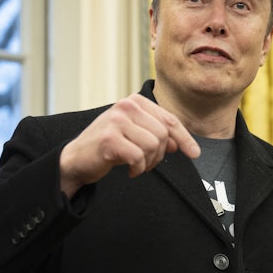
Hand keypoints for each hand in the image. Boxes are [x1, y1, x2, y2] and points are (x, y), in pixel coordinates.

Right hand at [59, 94, 199, 196]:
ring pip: (153, 145)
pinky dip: (138, 169)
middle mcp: (126, 106)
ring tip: (137, 165)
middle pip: (163, 134)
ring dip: (148, 162)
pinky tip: (129, 170)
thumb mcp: (135, 135)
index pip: (169, 119)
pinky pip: (139, 157)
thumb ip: (156, 134)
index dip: (184, 138)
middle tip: (147, 163)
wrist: (77, 159)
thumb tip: (178, 143)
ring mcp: (116, 121)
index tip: (194, 153)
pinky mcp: (109, 138)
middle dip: (160, 154)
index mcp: (135, 101)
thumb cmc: (109, 147)